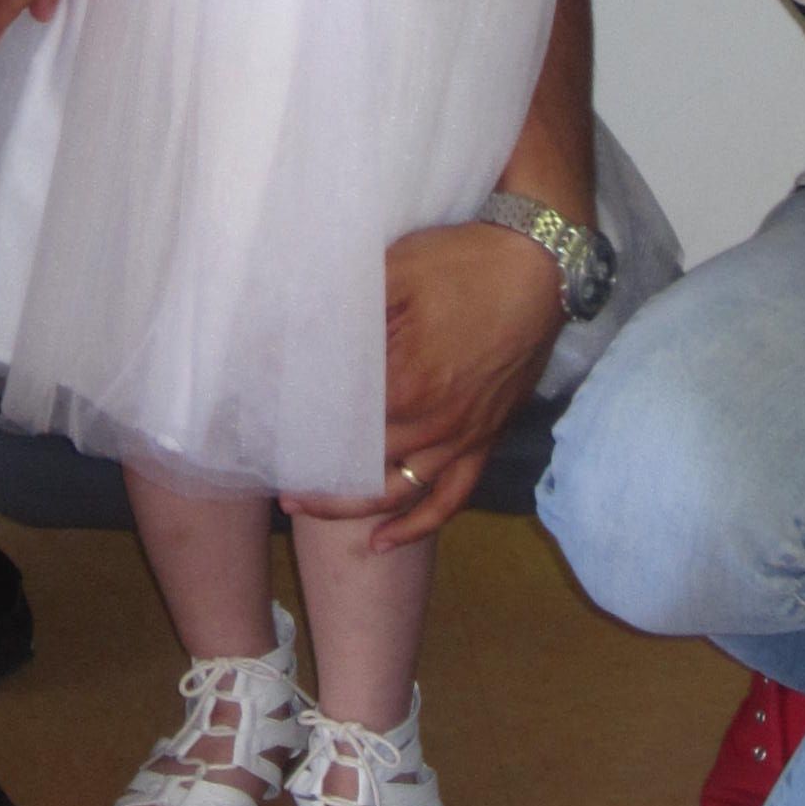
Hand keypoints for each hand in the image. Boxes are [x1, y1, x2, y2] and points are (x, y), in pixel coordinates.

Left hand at [288, 217, 565, 549]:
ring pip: (396, 492)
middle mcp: (433, 421)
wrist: (539, 266)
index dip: (298, 431)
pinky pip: (451, 498)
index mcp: (405, 382)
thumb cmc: (464, 264)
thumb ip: (343, 307)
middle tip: (270, 470)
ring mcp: (462, 437)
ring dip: (348, 507)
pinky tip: (382, 541)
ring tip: (303, 506)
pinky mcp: (485, 440)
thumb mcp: (394, 272)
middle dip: (312, 471)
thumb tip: (286, 328)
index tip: (264, 435)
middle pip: (359, 462)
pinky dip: (416, 525)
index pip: (338, 422)